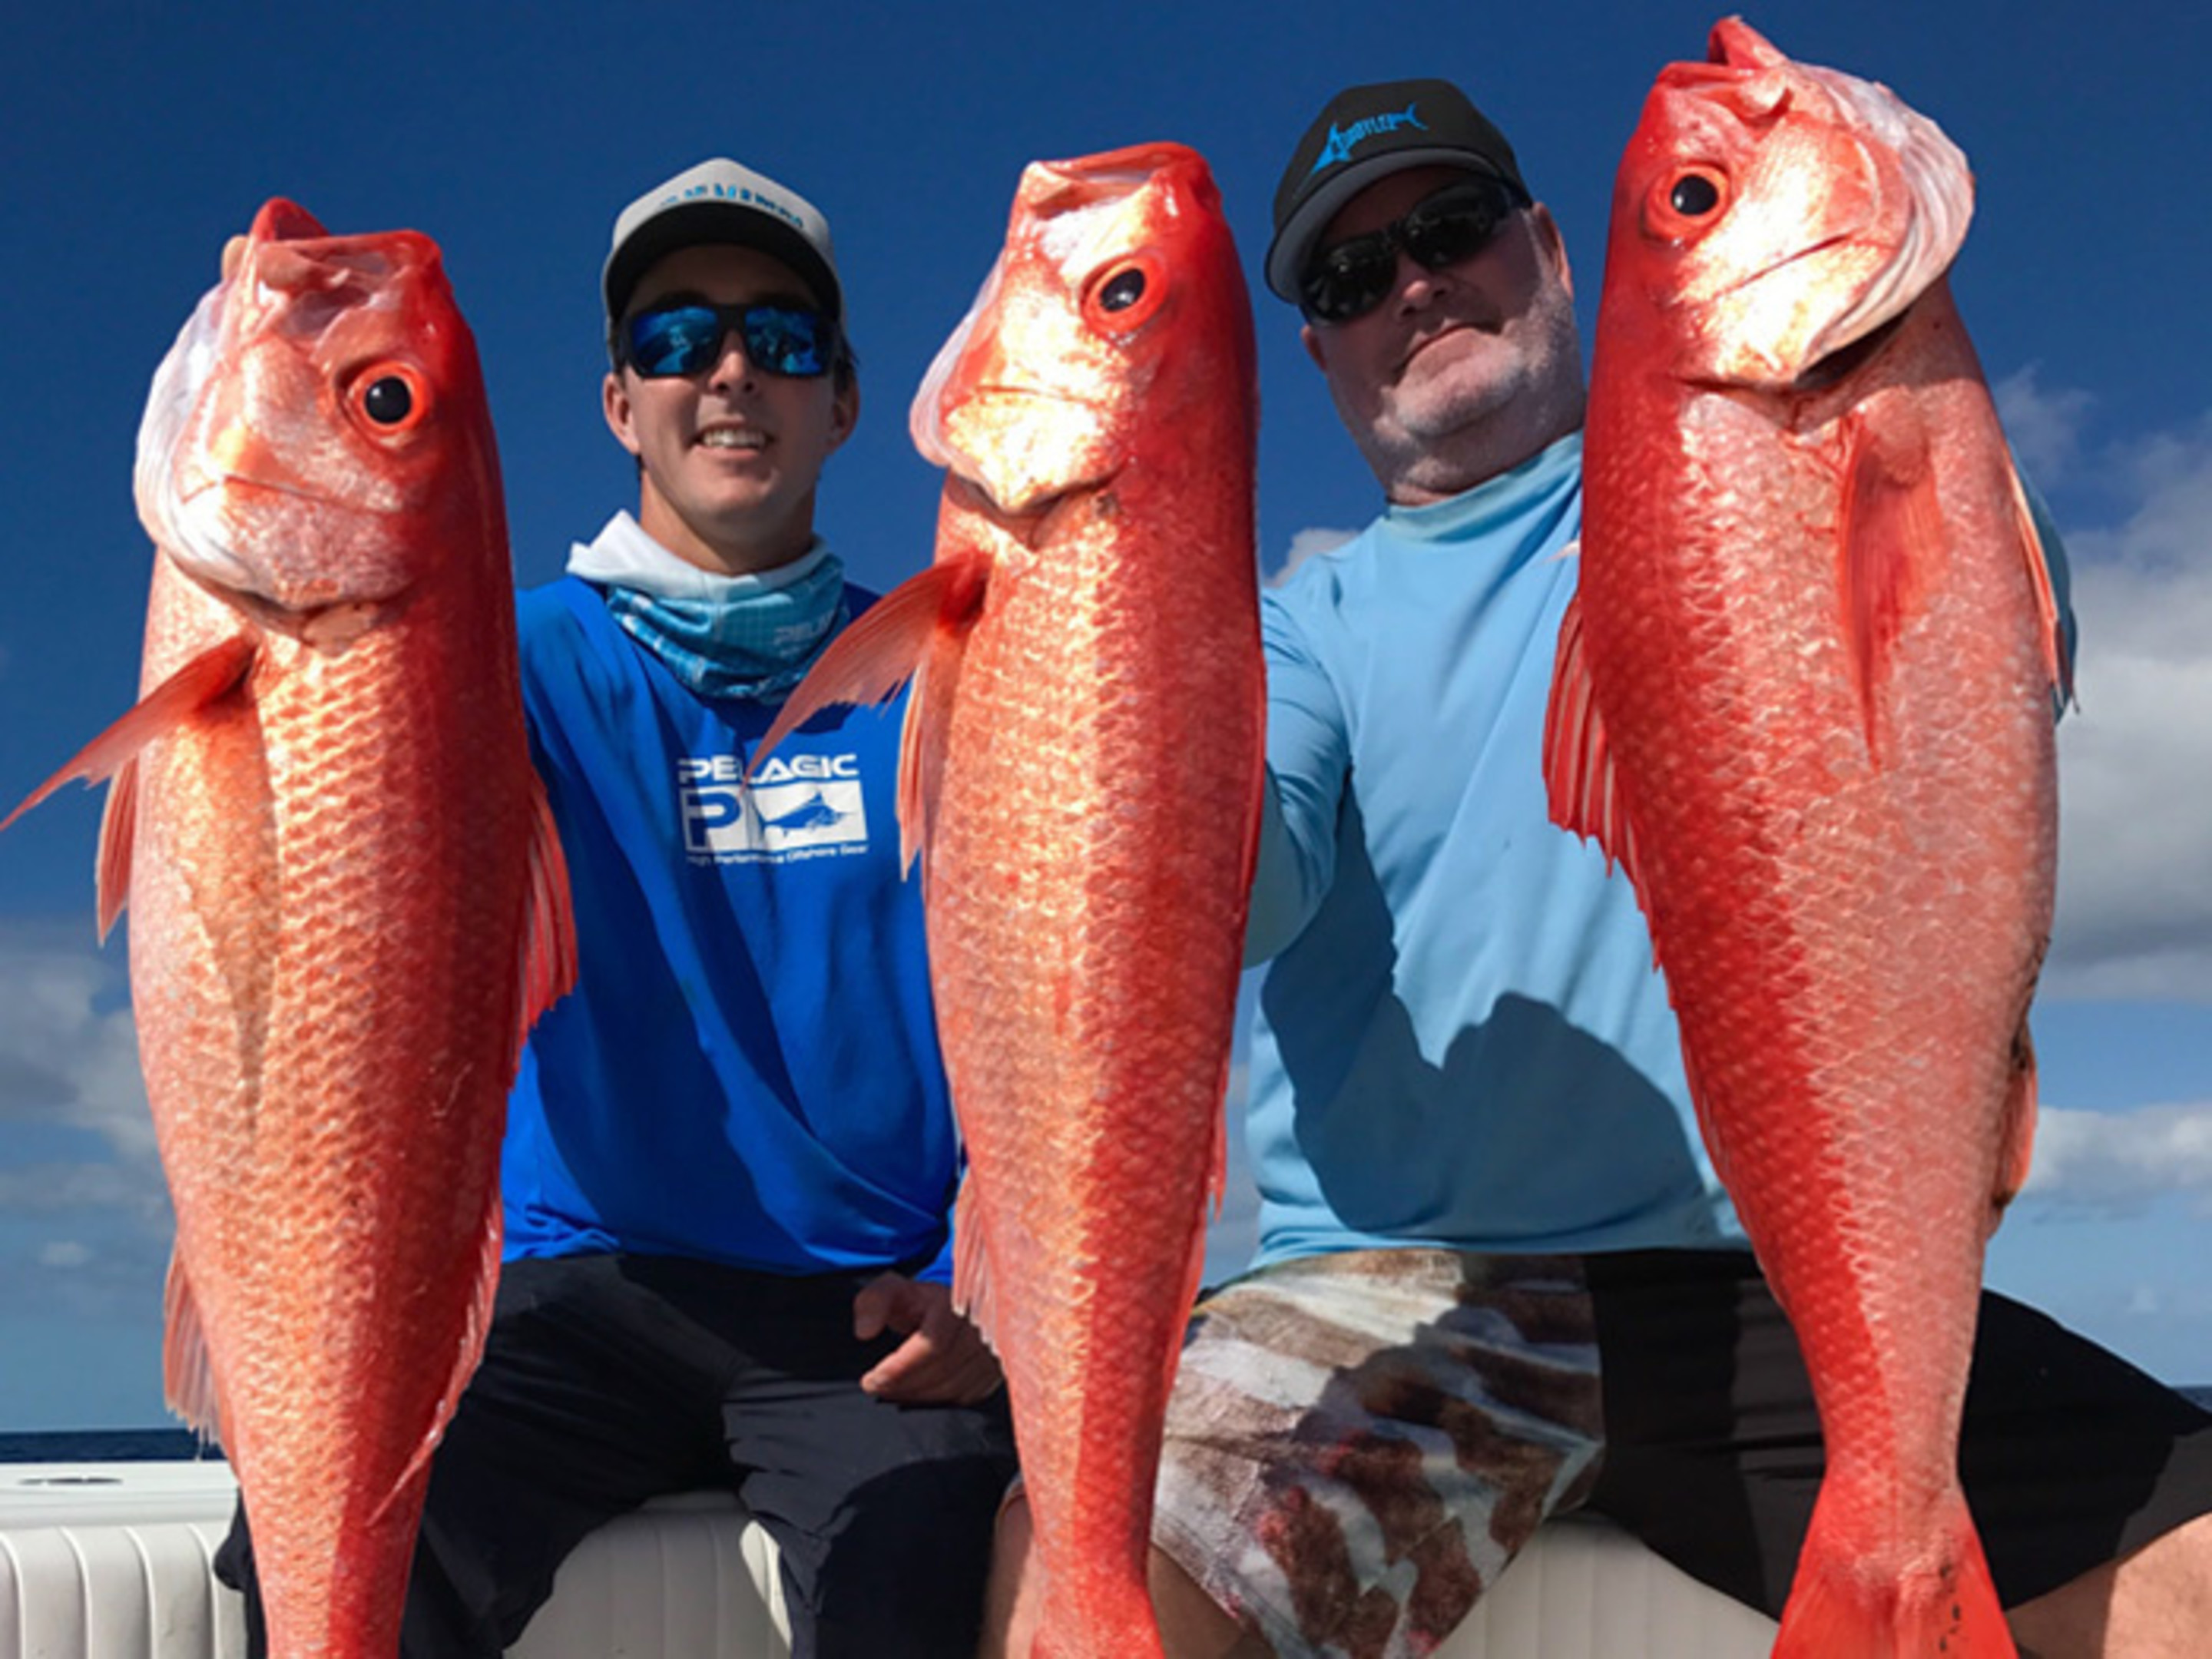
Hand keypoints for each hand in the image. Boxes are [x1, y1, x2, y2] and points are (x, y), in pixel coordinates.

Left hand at [852, 1272, 1002, 1404]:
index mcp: (956, 1303)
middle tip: (877, 1389)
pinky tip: (919, 1396)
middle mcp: (982, 1327)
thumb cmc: (921, 1300)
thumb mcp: (892, 1290)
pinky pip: (967, 1399)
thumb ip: (873, 1303)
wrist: (956, 1305)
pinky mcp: (996, 1371)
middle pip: (942, 1372)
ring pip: (954, 1389)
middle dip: (903, 1386)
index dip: (899, 1369)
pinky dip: (939, 1403)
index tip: (871, 1380)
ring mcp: (993, 1351)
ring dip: (918, 1398)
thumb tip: (865, 1332)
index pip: (931, 1347)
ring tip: (894, 1393)